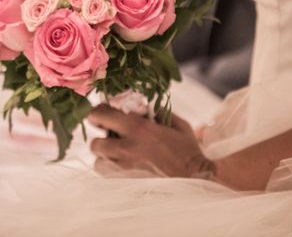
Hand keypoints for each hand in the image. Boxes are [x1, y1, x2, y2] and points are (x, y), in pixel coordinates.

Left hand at [88, 104, 214, 177]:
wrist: (196, 182)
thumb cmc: (188, 152)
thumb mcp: (177, 124)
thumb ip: (157, 112)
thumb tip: (141, 106)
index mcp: (138, 129)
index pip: (102, 115)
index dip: (97, 113)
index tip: (99, 115)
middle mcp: (127, 148)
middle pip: (94, 143)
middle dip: (100, 139)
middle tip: (109, 139)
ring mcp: (124, 170)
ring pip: (98, 162)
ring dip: (105, 158)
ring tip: (118, 157)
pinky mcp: (127, 186)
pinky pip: (107, 178)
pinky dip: (112, 173)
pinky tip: (125, 170)